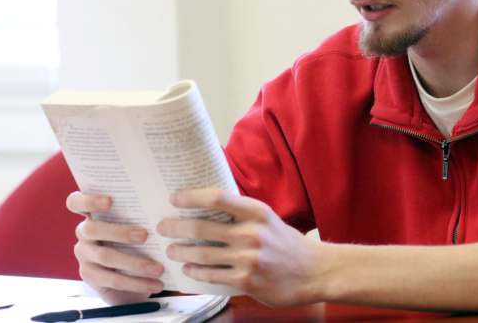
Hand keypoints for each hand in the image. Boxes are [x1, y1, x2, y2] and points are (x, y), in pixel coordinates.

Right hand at [66, 191, 164, 304]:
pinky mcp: (89, 275)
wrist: (132, 276)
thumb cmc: (139, 239)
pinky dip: (136, 282)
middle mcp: (84, 232)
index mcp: (93, 213)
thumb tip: (163, 206)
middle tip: (145, 235)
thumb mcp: (139, 224)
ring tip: (158, 268)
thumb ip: (142, 214)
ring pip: (105, 256)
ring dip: (135, 262)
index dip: (89, 200)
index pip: (76, 202)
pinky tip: (155, 284)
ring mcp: (84, 254)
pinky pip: (112, 279)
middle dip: (119, 232)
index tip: (110, 201)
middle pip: (91, 229)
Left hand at [157, 189, 323, 305]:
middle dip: (175, 227)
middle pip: (202, 228)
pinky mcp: (246, 280)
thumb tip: (207, 206)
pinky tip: (188, 269)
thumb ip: (242, 213)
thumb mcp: (268, 219)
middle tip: (162, 227)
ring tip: (170, 250)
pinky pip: (211, 276)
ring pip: (202, 254)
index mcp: (257, 212)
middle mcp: (251, 233)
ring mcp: (248, 259)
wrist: (314, 271)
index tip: (175, 198)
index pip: (217, 198)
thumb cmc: (287, 243)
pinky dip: (195, 272)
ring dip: (180, 251)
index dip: (192, 197)